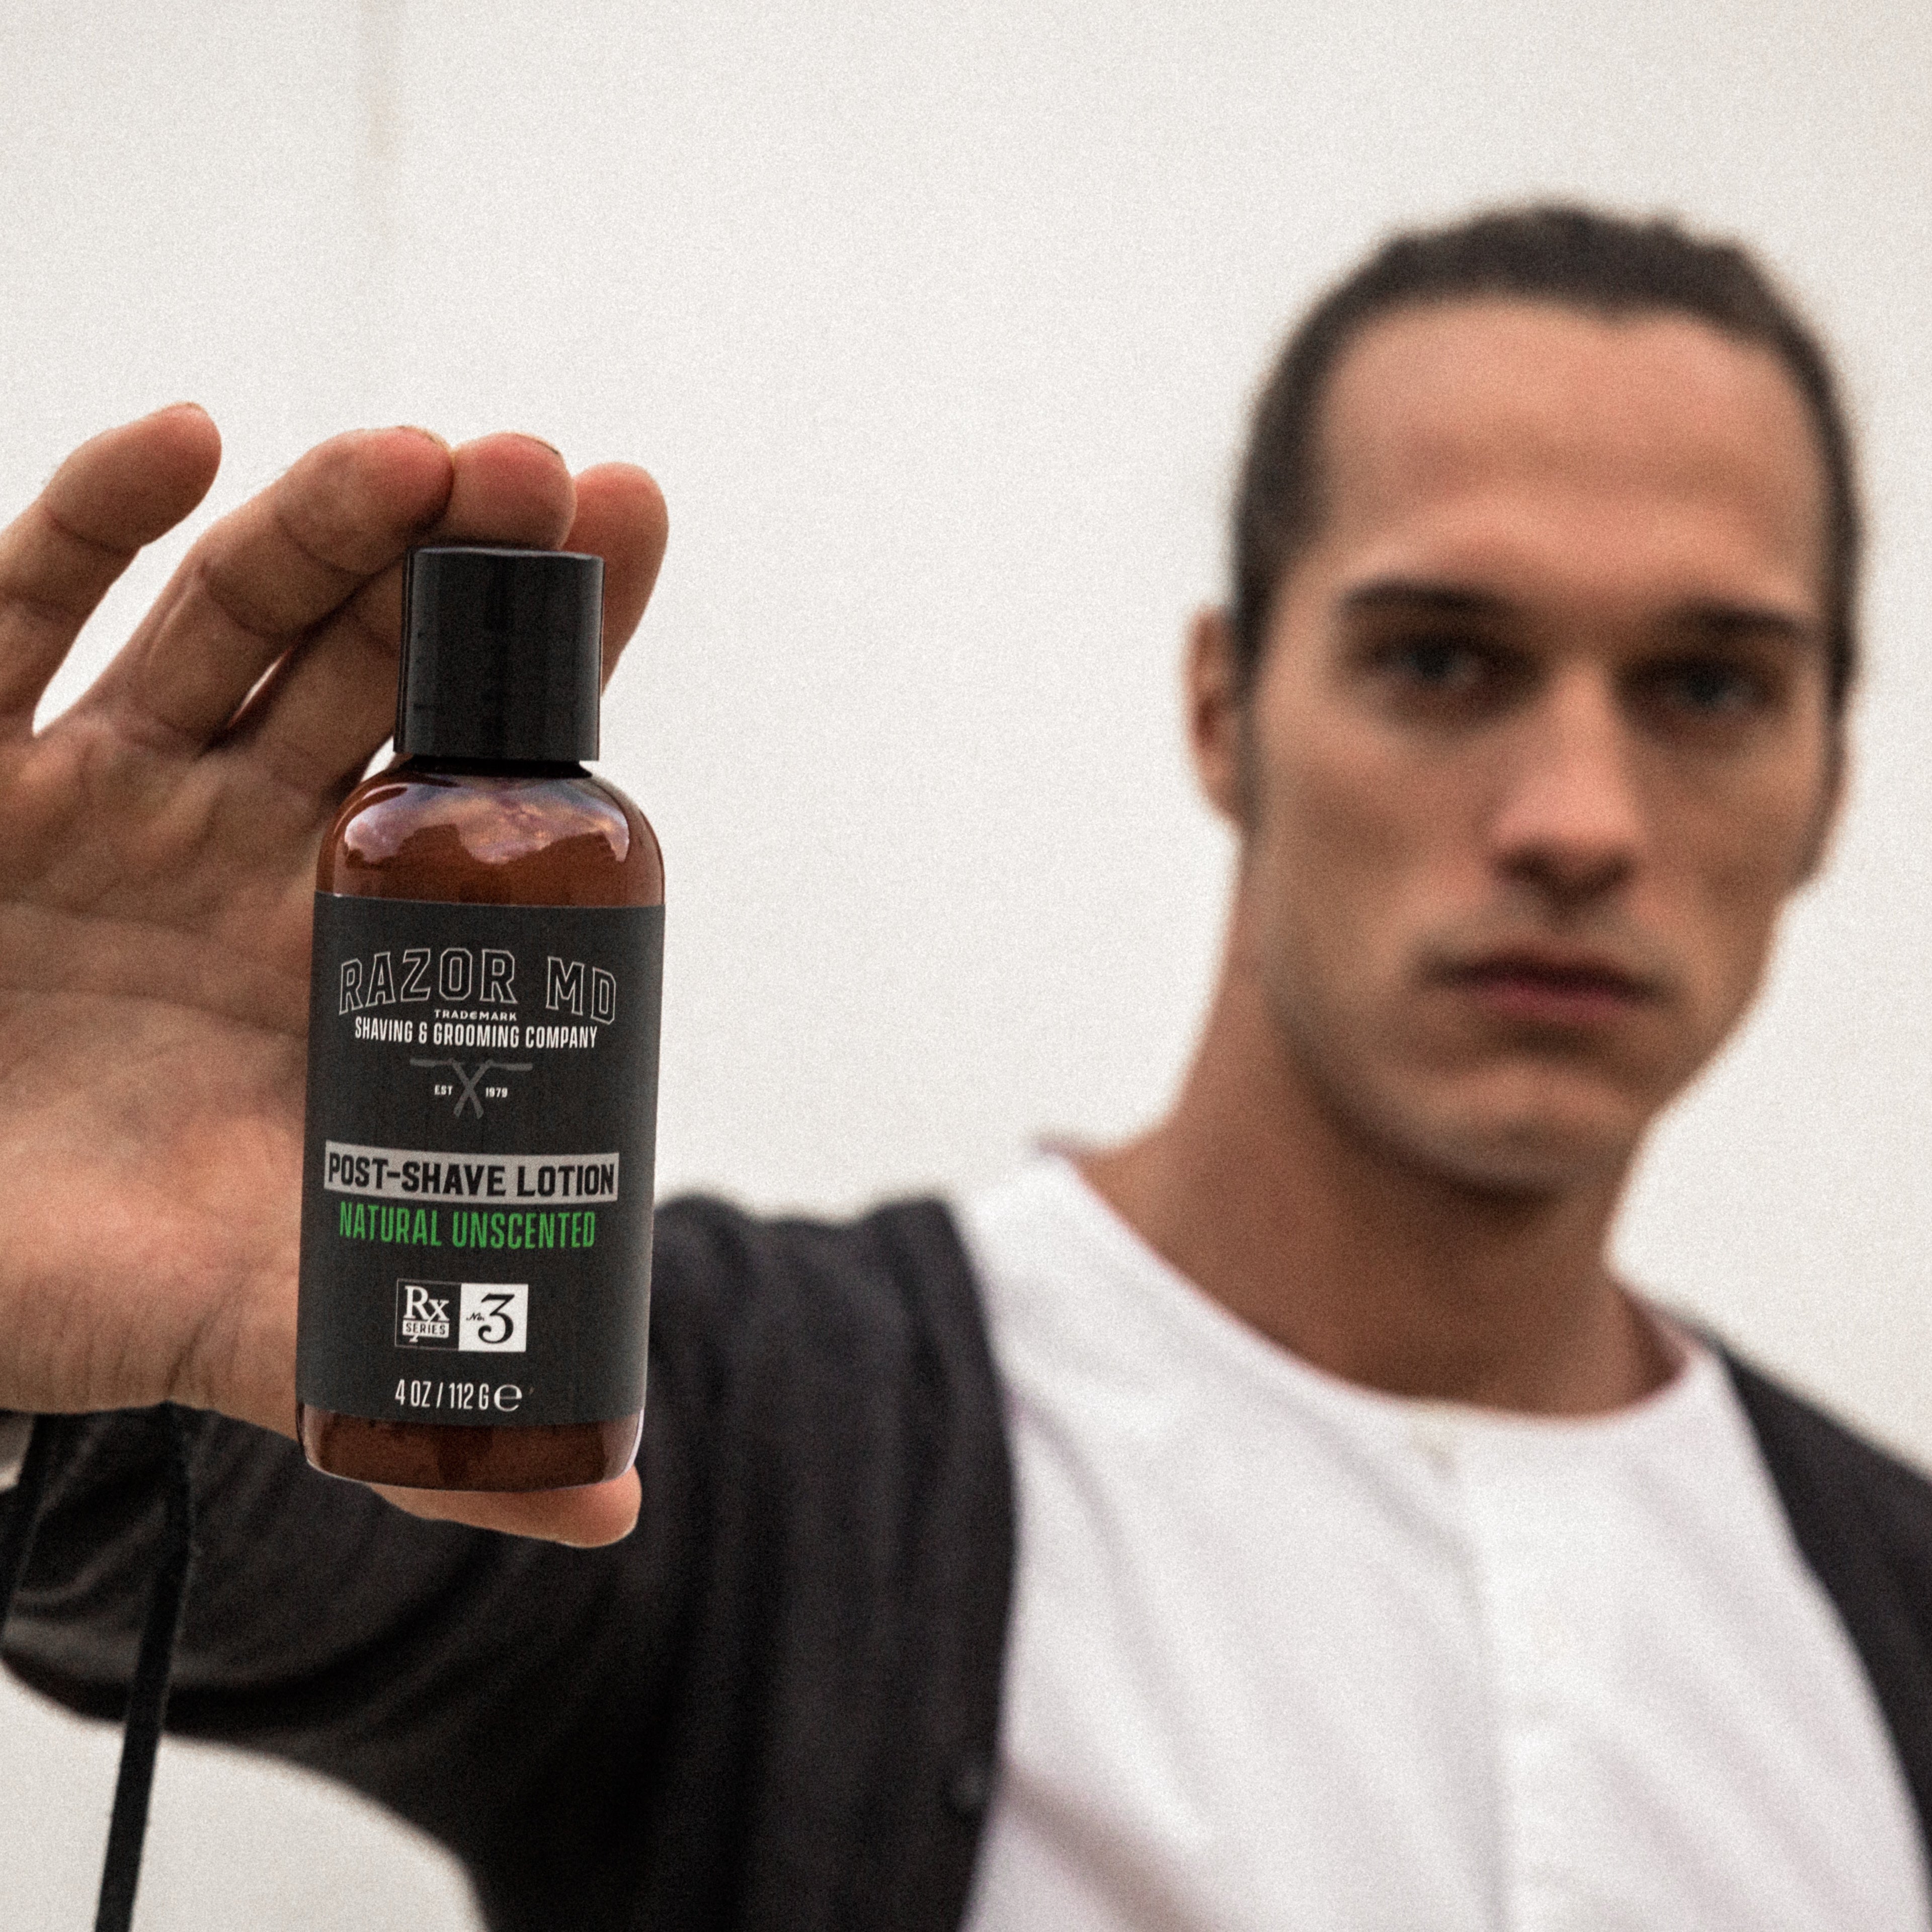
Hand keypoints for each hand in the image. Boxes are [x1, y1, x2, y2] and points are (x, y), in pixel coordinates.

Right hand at [0, 405, 665, 1546]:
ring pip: (228, 619)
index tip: (637, 527)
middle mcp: (241, 839)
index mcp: (342, 938)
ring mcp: (103, 790)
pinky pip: (18, 617)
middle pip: (374, 664)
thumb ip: (418, 1395)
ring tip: (418, 458)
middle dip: (457, 564)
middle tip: (549, 474)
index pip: (482, 770)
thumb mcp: (253, 1326)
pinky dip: (89, 522)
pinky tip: (183, 441)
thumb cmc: (73, 1271)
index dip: (560, 658)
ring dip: (320, 528)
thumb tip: (610, 1506)